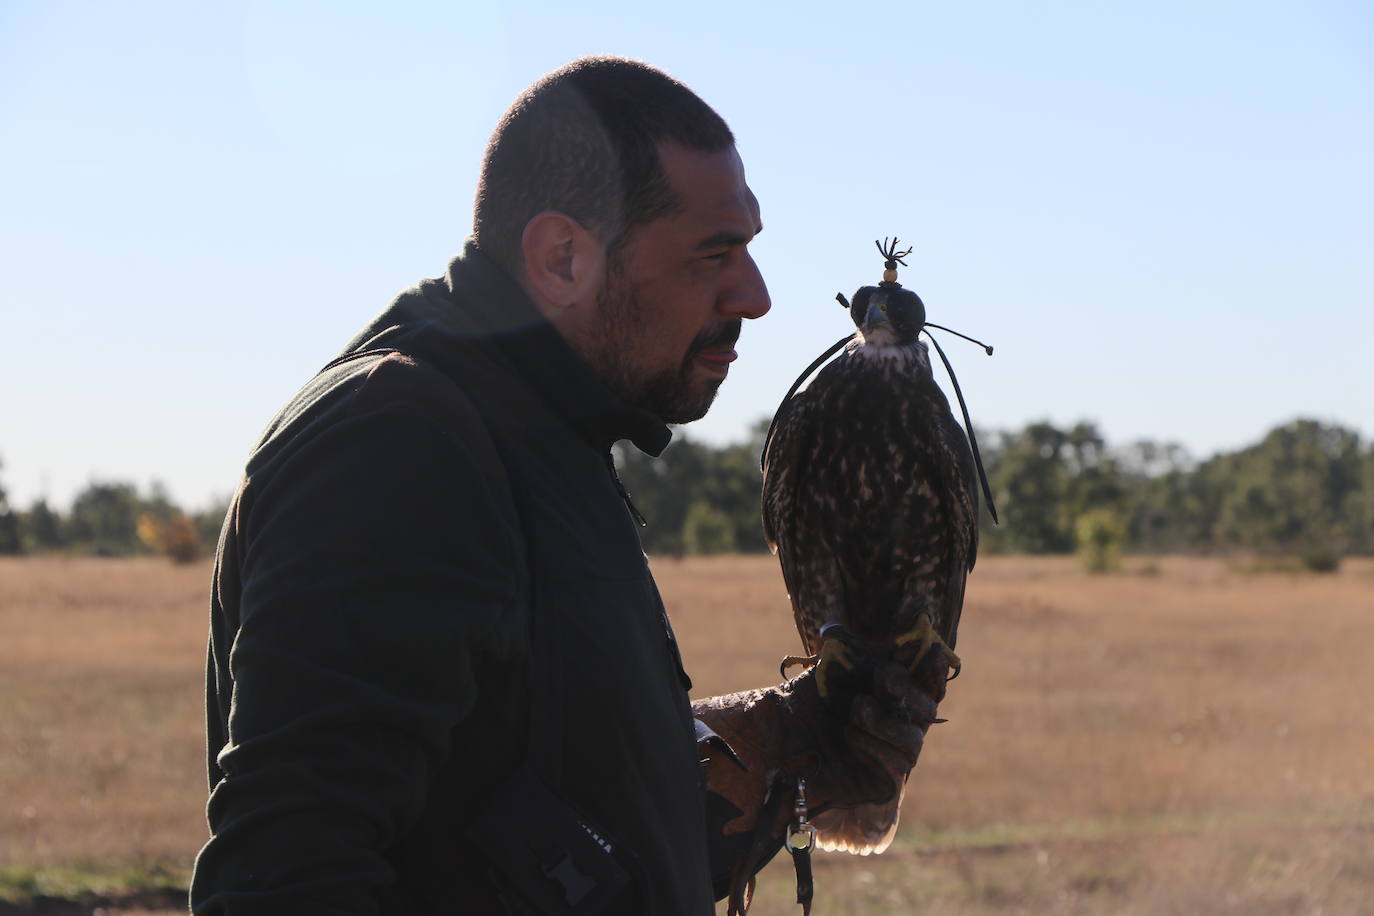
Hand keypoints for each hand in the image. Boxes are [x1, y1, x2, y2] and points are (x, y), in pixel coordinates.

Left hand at [693, 639, 953, 837]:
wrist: (773, 742)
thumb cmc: (803, 703)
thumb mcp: (834, 669)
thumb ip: (863, 652)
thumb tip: (894, 637)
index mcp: (890, 699)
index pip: (926, 687)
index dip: (933, 671)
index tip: (933, 650)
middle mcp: (894, 728)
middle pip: (926, 711)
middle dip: (908, 690)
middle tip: (883, 677)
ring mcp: (889, 758)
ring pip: (913, 741)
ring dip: (884, 721)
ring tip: (856, 711)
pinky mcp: (879, 786)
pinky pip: (896, 767)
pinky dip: (874, 746)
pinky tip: (851, 737)